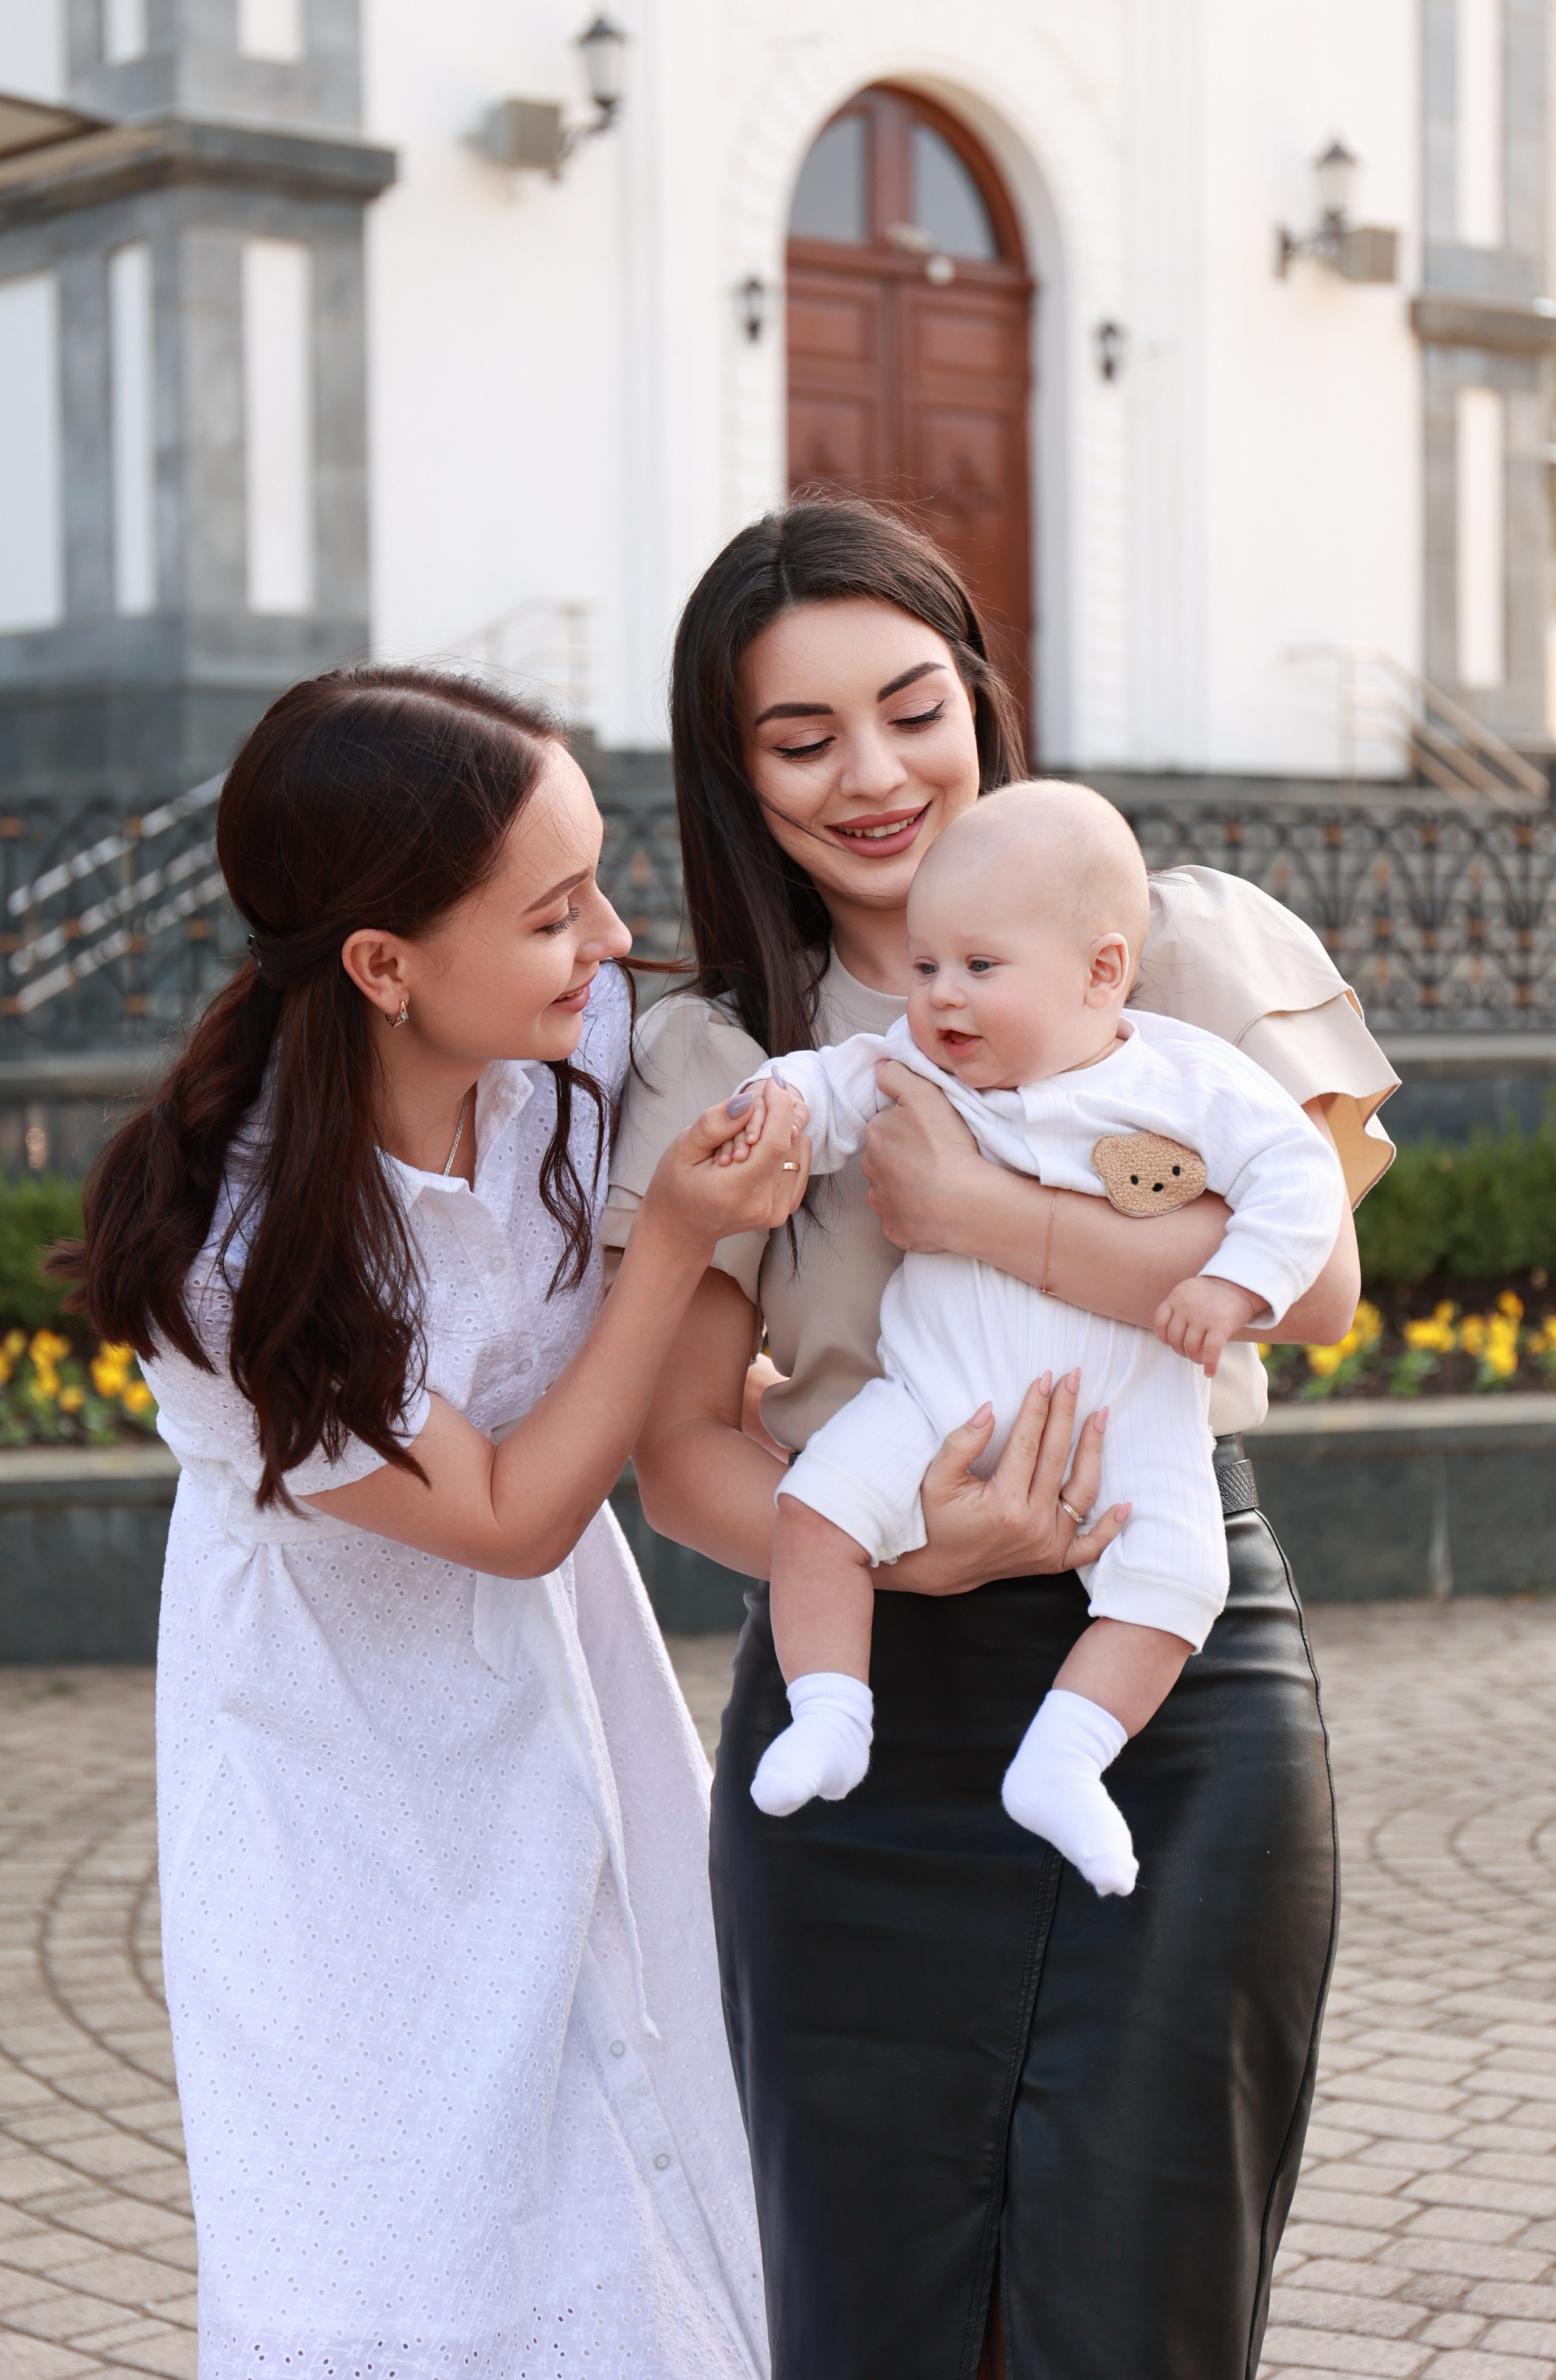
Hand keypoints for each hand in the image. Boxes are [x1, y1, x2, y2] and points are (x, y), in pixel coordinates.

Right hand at [645, 1089, 810, 1248]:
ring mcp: (776, 1211)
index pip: (776, 1143)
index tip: (773, 1083)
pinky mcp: (783, 1209)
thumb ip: (715, 1124)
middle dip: (773, 1118)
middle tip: (745, 1116)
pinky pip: (799, 1165)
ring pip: (798, 1151)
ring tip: (746, 1141)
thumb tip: (748, 1101)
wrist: (682, 1228)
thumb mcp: (683, 1149)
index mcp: (736, 1191)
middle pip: (789, 1144)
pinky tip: (760, 1151)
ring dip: (778, 1134)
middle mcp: (763, 1205)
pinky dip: (784, 1149)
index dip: (779, 1107)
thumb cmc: (676, 1186)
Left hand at [862, 1061, 984, 1251]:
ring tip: (939, 1183)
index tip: (930, 1132)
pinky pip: (903, 1219)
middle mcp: (871, 1172)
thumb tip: (880, 1070)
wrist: (962, 1202)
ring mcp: (883, 1206)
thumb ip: (897, 1075)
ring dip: (909, 1186)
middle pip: (886, 1159)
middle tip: (936, 1157)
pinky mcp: (896, 1231)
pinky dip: (916, 1214)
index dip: (909, 1126)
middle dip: (905, 1157)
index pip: (887, 1127)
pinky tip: (936, 1207)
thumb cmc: (945, 1147)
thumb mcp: (923, 1093)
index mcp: (875, 1138)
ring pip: (892, 1189)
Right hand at [882, 1369, 1130, 1596]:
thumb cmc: (934, 1519)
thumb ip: (961, 1444)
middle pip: (1057, 1457)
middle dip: (1066, 1413)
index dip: (1037, 1408)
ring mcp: (1047, 1545)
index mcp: (1003, 1504)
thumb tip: (989, 1410)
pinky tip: (1125, 1504)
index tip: (1045, 1378)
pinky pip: (1091, 1545)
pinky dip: (1110, 1527)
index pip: (1027, 1444)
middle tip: (1073, 1379)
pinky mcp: (1053, 1559)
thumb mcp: (935, 1479)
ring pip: (1082, 1491)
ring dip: (1094, 1450)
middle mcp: (1032, 1525)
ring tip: (1099, 1415)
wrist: (939, 1567)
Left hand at [1154, 1273, 1264, 1375]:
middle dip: (1181, 1350)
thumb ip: (1178, 1308)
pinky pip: (1210, 1351)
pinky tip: (1210, 1372)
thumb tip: (1172, 1339)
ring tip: (1200, 1359)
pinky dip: (1209, 1365)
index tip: (1171, 1342)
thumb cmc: (1214, 1293)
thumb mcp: (1190, 1292)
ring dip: (1194, 1358)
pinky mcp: (1220, 1325)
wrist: (1241, 1284)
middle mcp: (1186, 1306)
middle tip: (1190, 1352)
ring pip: (1190, 1347)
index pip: (1160, 1322)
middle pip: (1174, 1338)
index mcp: (1177, 1297)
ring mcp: (1202, 1316)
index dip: (1164, 1337)